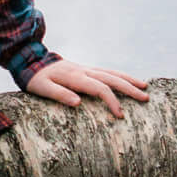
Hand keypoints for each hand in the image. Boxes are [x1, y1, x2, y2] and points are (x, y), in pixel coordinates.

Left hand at [24, 60, 149, 119]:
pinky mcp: (86, 70)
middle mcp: (84, 71)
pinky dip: (120, 76)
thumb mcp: (42, 88)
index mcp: (76, 77)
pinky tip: (128, 81)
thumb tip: (78, 103)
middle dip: (130, 88)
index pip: (100, 89)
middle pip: (112, 78)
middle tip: (146, 99)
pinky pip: (107, 72)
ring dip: (129, 79)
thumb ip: (59, 94)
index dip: (112, 101)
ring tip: (145, 87)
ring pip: (112, 72)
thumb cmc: (36, 79)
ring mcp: (86, 69)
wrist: (31, 61)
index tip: (120, 115)